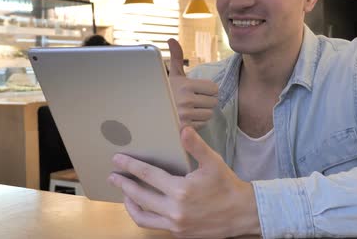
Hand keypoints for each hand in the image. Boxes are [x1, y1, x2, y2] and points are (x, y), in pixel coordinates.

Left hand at [107, 127, 260, 237]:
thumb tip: (183, 129)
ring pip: (142, 217)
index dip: (130, 166)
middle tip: (113, 176)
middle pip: (139, 197)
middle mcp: (175, 210)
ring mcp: (176, 224)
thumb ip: (196, 146)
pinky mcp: (179, 233)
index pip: (148, 176)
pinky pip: (154, 225)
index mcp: (181, 191)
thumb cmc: (227, 186)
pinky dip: (144, 215)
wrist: (243, 214)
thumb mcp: (213, 163)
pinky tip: (144, 206)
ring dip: (130, 204)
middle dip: (123, 185)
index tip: (117, 159)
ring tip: (125, 193)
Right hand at [168, 39, 218, 129]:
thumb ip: (176, 57)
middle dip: (206, 101)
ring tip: (190, 109)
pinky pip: (203, 124)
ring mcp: (185, 115)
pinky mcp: (185, 127)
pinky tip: (188, 118)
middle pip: (214, 101)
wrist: (152, 112)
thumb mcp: (173, 75)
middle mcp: (186, 100)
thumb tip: (171, 39)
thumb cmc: (167, 92)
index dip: (208, 90)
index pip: (214, 88)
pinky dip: (197, 123)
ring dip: (203, 112)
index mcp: (186, 85)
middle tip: (194, 101)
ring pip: (209, 114)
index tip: (197, 90)